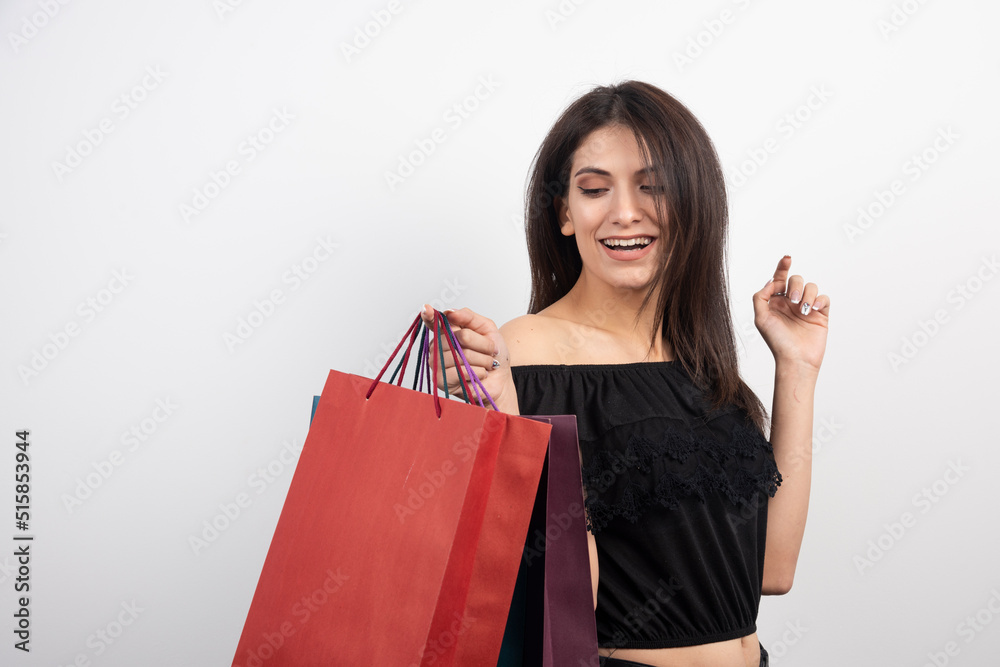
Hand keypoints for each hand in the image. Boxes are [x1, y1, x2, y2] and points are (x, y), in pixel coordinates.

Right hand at [419, 304, 514, 410]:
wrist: (501, 379)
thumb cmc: (492, 354)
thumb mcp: (487, 329)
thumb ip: (468, 317)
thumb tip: (449, 312)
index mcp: (446, 332)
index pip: (433, 322)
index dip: (428, 315)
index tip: (426, 309)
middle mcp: (437, 347)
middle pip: (461, 337)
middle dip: (483, 345)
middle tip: (490, 352)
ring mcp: (437, 364)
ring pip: (462, 355)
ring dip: (483, 360)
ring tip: (487, 364)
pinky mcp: (441, 381)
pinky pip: (461, 371)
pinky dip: (478, 372)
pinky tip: (481, 374)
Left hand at [752, 256, 829, 373]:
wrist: (796, 360)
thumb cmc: (777, 342)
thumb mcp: (761, 318)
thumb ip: (760, 297)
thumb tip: (770, 281)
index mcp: (775, 302)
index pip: (779, 279)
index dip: (782, 267)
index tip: (787, 258)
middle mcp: (791, 303)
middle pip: (796, 280)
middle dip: (795, 285)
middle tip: (793, 300)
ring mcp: (806, 308)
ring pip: (811, 286)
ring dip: (807, 294)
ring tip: (804, 310)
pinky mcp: (821, 315)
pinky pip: (824, 298)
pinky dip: (820, 300)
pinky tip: (814, 309)